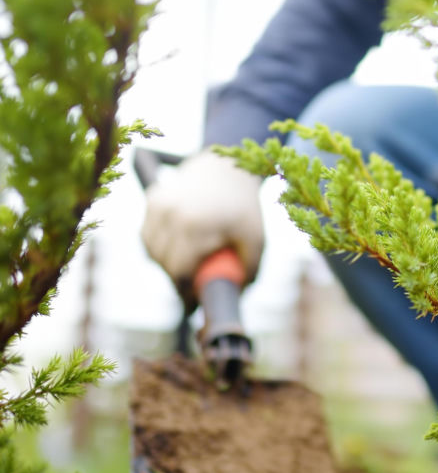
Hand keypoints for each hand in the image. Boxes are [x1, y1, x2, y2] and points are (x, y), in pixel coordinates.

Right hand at [141, 150, 263, 305]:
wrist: (229, 167)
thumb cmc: (245, 208)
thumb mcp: (256, 240)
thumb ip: (248, 271)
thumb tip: (235, 296)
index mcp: (195, 224)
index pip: (179, 270)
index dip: (185, 292)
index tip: (193, 304)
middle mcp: (171, 213)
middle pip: (164, 263)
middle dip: (177, 280)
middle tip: (193, 287)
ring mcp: (158, 204)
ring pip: (151, 250)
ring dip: (166, 263)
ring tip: (188, 264)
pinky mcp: (152, 199)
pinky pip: (148, 235)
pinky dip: (158, 246)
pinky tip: (177, 246)